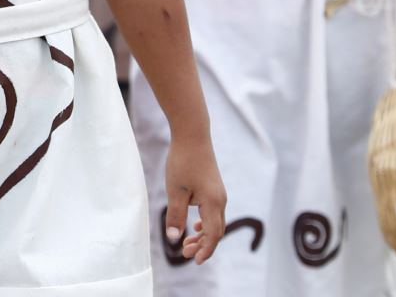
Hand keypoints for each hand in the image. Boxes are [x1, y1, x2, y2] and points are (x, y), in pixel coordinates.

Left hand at [164, 134, 226, 263]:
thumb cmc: (183, 162)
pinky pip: (213, 212)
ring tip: (187, 243)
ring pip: (215, 221)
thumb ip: (175, 216)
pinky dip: (205, 222)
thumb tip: (174, 239)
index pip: (213, 235)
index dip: (205, 250)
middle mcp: (220, 200)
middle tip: (185, 253)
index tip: (194, 260)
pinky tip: (195, 225)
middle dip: (202, 245)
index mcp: (213, 203)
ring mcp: (219, 193)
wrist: (193, 135)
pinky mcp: (214, 187)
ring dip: (203, 234)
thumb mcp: (175, 191)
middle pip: (216, 231)